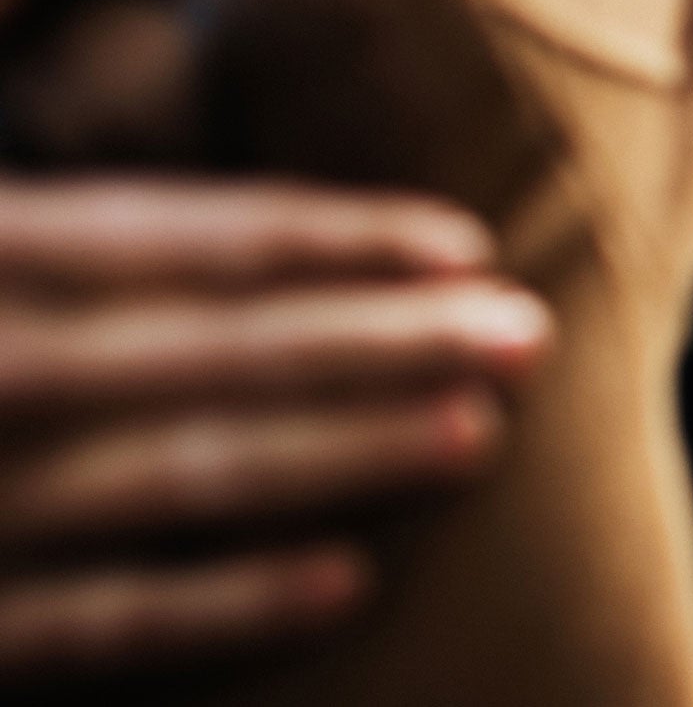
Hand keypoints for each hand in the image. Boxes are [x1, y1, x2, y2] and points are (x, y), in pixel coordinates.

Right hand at [0, 178, 546, 681]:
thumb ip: (85, 236)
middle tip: (528, 334)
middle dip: (390, 338)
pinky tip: (352, 584)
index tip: (471, 249)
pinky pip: (108, 623)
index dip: (343, 240)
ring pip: (190, 471)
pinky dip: (228, 604)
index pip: (196, 238)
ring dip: (346, 450)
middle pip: (224, 347)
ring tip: (477, 433)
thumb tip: (221, 148)